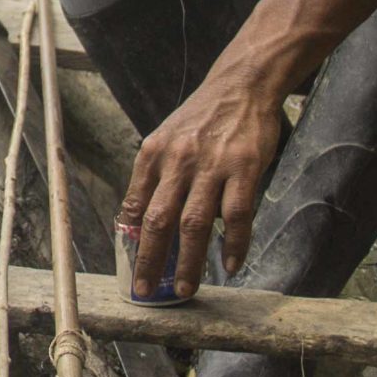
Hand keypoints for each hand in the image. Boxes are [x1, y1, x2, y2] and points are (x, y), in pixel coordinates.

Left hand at [120, 69, 284, 298]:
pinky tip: (231, 265)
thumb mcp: (165, 140)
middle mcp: (178, 161)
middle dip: (150, 261)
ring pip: (195, 224)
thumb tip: (137, 220)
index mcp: (153, 155)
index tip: (133, 270)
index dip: (132, 243)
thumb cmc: (201, 118)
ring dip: (189, 262)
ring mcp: (211, 166)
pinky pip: (237, 216)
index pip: (136, 206)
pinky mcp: (244, 168)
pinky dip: (234, 245)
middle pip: (159, 221)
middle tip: (147, 290)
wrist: (241, 86)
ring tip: (186, 288)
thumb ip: (153, 178)